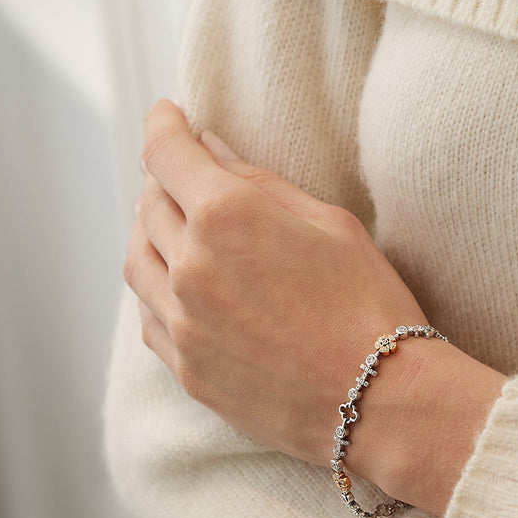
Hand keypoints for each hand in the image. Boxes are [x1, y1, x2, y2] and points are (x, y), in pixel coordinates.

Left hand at [124, 101, 504, 515]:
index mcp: (227, 217)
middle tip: (185, 176)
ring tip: (175, 229)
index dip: (163, 126)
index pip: (167, 153)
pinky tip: (180, 286)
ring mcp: (182, 324)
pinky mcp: (185, 369)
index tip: (166, 115)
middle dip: (164, 180)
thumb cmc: (369, 305)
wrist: (381, 401)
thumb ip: (258, 181)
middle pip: (149, 205)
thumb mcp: (329, 223)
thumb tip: (209, 149)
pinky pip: (148, 316)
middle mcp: (191, 267)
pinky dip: (155, 289)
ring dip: (150, 234)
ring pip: (137, 262)